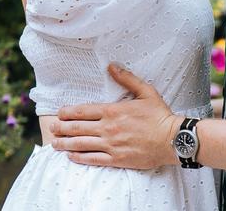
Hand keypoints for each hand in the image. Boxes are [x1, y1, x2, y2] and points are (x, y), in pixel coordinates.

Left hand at [52, 63, 181, 169]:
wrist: (173, 140)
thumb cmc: (160, 116)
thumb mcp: (146, 92)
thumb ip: (127, 79)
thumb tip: (112, 66)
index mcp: (113, 110)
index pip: (83, 111)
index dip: (68, 113)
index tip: (59, 113)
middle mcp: (109, 128)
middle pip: (78, 128)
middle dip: (62, 128)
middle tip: (52, 128)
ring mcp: (112, 145)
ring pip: (82, 144)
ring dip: (65, 144)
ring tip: (55, 143)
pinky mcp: (117, 159)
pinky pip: (93, 159)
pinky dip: (80, 158)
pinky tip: (71, 156)